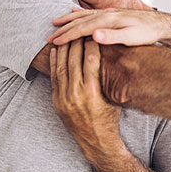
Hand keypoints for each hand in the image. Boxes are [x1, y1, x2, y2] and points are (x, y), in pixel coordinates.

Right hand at [47, 8, 170, 47]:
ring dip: (69, 19)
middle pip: (80, 20)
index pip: (82, 28)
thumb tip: (94, 35)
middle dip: (63, 29)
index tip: (53, 42)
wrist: (161, 24)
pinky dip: (80, 13)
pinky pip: (91, 13)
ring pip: (84, 15)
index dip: (67, 36)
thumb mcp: (131, 38)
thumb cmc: (147, 34)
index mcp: (108, 20)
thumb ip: (113, 37)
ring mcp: (110, 13)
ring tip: (55, 22)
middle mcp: (107, 14)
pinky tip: (74, 13)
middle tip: (48, 37)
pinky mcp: (113, 14)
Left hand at [49, 38, 121, 158]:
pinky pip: (53, 78)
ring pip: (61, 67)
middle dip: (77, 43)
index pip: (91, 60)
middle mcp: (76, 94)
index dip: (92, 45)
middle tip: (79, 30)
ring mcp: (63, 98)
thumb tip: (117, 57)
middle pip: (74, 60)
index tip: (93, 33)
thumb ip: (110, 79)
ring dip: (63, 50)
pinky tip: (55, 51)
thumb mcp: (114, 97)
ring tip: (66, 36)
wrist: (96, 141)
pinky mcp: (56, 102)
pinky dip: (54, 63)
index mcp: (92, 92)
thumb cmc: (110, 118)